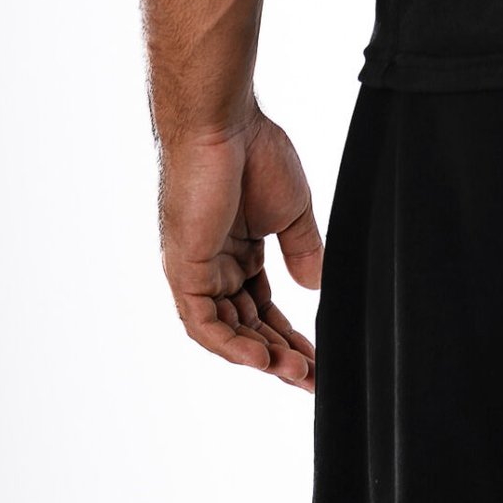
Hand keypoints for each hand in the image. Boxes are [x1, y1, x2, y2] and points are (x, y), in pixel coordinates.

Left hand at [157, 105, 321, 387]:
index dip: (289, 336)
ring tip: (295, 372)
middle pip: (247, 326)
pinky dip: (230, 343)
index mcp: (238, 252)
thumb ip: (303, 250)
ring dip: (259, 355)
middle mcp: (215, 267)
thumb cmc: (256, 152)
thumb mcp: (292, 210)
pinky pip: (202, 322)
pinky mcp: (183, 269)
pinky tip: (261, 358)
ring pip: (225, 331)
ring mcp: (197, 270)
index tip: (318, 359)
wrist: (225, 124)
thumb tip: (314, 289)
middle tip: (312, 379)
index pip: (263, 308)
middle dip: (279, 355)